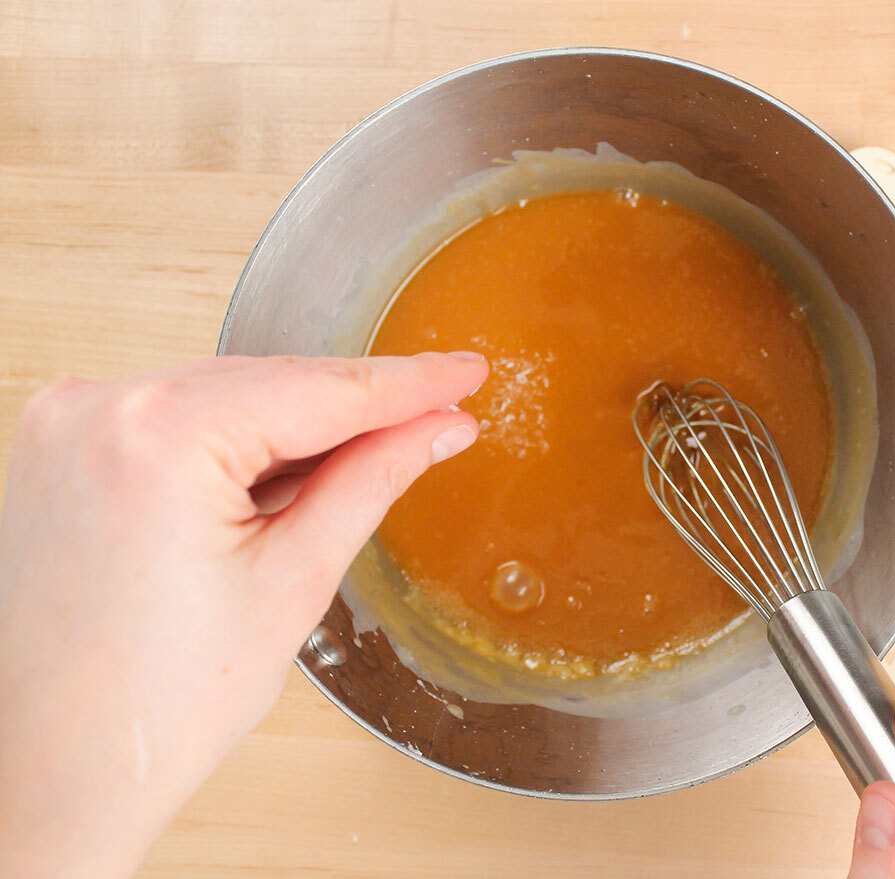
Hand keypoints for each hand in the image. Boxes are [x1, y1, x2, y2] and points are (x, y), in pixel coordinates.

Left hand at [0, 353, 487, 878]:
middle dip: (358, 404)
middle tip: (439, 412)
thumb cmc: (158, 702)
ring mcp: (70, 425)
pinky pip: (177, 418)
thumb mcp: (294, 579)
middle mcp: (98, 411)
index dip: (407, 383)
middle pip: (269, 384)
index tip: (461, 371)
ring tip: (374, 451)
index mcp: (157, 438)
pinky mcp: (63, 447)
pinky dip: (240, 439)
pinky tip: (291, 466)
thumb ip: (372, 480)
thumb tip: (436, 428)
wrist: (61, 767)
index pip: (318, 389)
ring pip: (225, 397)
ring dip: (300, 423)